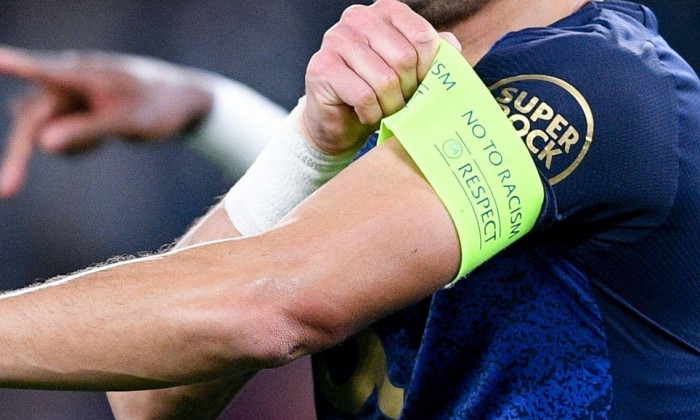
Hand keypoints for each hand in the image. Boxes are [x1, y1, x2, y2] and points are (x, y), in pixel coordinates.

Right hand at [0, 48, 213, 196]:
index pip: (40, 70)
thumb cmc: (158, 107)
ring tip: (108, 133)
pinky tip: (102, 137)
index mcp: (81, 75)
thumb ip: (87, 130)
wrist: (180, 103)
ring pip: (44, 132)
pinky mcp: (72, 113)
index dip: (14, 64)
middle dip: (20, 153)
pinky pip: (60, 140)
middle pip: (31, 120)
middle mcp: (66, 82)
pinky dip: (77, 146)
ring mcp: (67, 98)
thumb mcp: (128, 123)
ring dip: (67, 146)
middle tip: (5, 189)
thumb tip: (43, 143)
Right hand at [303, 0, 460, 154]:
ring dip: (390, 106)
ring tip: (385, 111)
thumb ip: (434, 54)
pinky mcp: (322, 68)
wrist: (340, 121)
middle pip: (404, 59)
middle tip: (402, 104)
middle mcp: (358, 17)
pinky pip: (363, 96)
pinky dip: (371, 114)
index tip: (420, 86)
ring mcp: (336, 40)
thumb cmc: (380, 93)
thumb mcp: (412, 71)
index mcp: (386, 10)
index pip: (423, 37)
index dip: (428, 70)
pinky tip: (366, 115)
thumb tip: (453, 49)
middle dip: (408, 91)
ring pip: (384, 80)